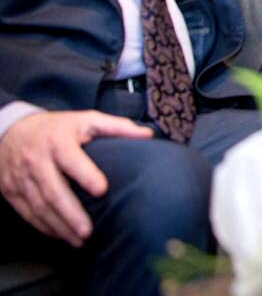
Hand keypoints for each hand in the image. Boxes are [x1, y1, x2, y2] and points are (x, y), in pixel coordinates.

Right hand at [0, 111, 151, 246]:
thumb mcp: (86, 120)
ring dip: (59, 226)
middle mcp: (37, 160)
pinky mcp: (11, 191)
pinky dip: (44, 227)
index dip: (85, 174)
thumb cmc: (59, 128)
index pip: (71, 159)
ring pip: (39, 206)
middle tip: (88, 231)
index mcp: (58, 141)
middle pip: (53, 191)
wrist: (12, 131)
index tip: (102, 190)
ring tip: (79, 240)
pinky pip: (27, 213)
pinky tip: (61, 236)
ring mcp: (21, 177)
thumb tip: (148, 135)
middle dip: (70, 213)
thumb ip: (117, 127)